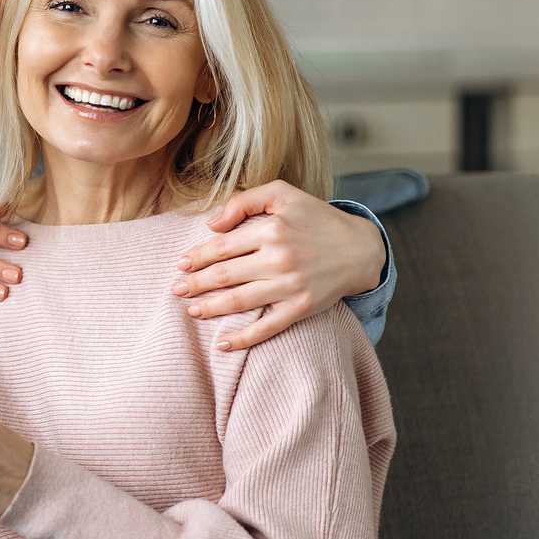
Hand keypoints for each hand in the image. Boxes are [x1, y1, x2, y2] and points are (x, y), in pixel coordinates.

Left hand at [174, 180, 386, 350]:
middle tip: (176, 290)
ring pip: (239, 300)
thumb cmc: (316, 218)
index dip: (197, 257)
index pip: (222, 247)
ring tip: (191, 311)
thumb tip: (212, 224)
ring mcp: (290, 285)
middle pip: (225, 275)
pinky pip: (267, 327)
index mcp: (271, 230)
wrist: (361, 249)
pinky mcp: (301, 307)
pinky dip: (243, 338)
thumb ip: (244, 200)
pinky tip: (222, 344)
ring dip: (210, 308)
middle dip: (196, 284)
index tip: (181, 263)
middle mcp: (278, 258)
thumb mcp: (283, 193)